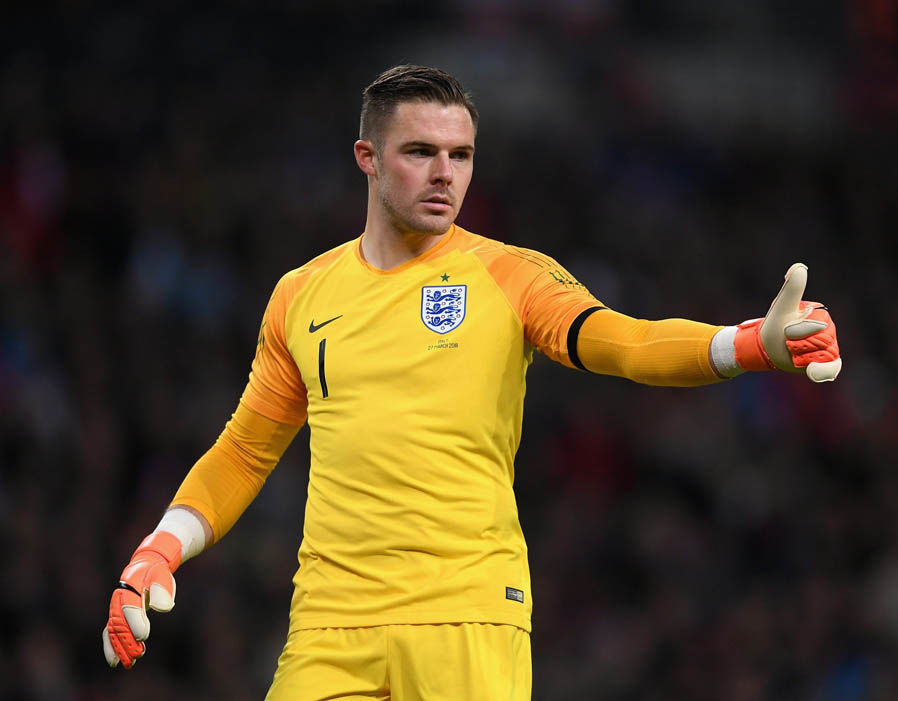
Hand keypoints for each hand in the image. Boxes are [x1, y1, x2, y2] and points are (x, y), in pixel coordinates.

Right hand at [102, 531, 181, 668]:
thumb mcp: (161, 577)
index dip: (135, 623)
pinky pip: (111, 634)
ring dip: (119, 648)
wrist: (145, 568)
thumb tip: (163, 608)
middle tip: (137, 655)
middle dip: (126, 641)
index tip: (143, 636)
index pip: (131, 608)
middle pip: (119, 623)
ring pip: (113, 632)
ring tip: (128, 664)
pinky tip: (117, 662)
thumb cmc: (156, 574)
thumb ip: (162, 591)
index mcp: (130, 587)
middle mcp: (119, 600)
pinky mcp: (116, 617)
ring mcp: (115, 609)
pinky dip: (112, 648)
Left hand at [734, 263, 841, 381]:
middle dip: (798, 344)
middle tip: (787, 341)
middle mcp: (828, 332)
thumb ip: (792, 289)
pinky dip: (823, 371)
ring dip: (801, 357)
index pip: (817, 327)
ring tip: (791, 351)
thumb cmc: (774, 324)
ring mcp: (827, 349)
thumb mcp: (782, 306)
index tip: (786, 330)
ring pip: (822, 356)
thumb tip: (799, 268)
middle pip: (821, 343)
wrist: (765, 346)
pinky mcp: (823, 364)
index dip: (798, 331)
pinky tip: (813, 371)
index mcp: (821, 316)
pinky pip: (830, 369)